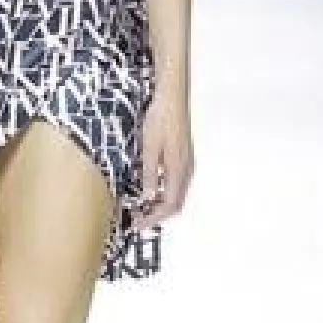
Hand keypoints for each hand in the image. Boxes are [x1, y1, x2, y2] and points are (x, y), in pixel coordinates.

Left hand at [131, 83, 193, 231]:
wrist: (172, 97)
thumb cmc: (160, 118)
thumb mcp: (149, 147)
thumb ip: (149, 174)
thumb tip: (148, 198)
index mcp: (179, 169)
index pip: (169, 204)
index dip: (153, 218)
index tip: (137, 224)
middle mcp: (186, 170)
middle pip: (175, 203)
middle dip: (156, 215)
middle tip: (136, 220)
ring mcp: (186, 164)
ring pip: (175, 195)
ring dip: (159, 205)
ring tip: (139, 209)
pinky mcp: (182, 158)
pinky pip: (174, 184)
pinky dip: (162, 193)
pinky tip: (148, 190)